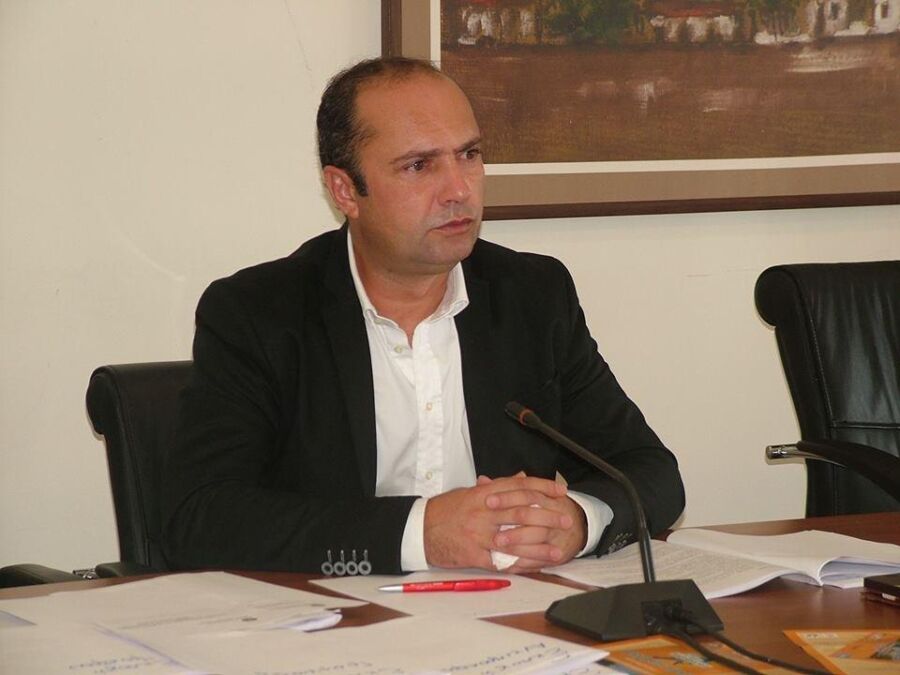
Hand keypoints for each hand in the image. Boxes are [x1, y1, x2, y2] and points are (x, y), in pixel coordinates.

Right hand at [423, 475, 567, 569]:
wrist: (419, 529)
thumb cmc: (445, 510)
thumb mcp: (470, 492)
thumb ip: (496, 487)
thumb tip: (521, 478)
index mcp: (483, 494)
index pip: (518, 487)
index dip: (542, 487)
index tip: (560, 491)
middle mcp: (483, 512)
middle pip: (521, 512)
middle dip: (547, 516)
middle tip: (566, 519)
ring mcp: (478, 534)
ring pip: (515, 540)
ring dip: (539, 547)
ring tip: (558, 551)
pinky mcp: (473, 555)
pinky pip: (501, 562)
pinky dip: (519, 566)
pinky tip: (534, 568)